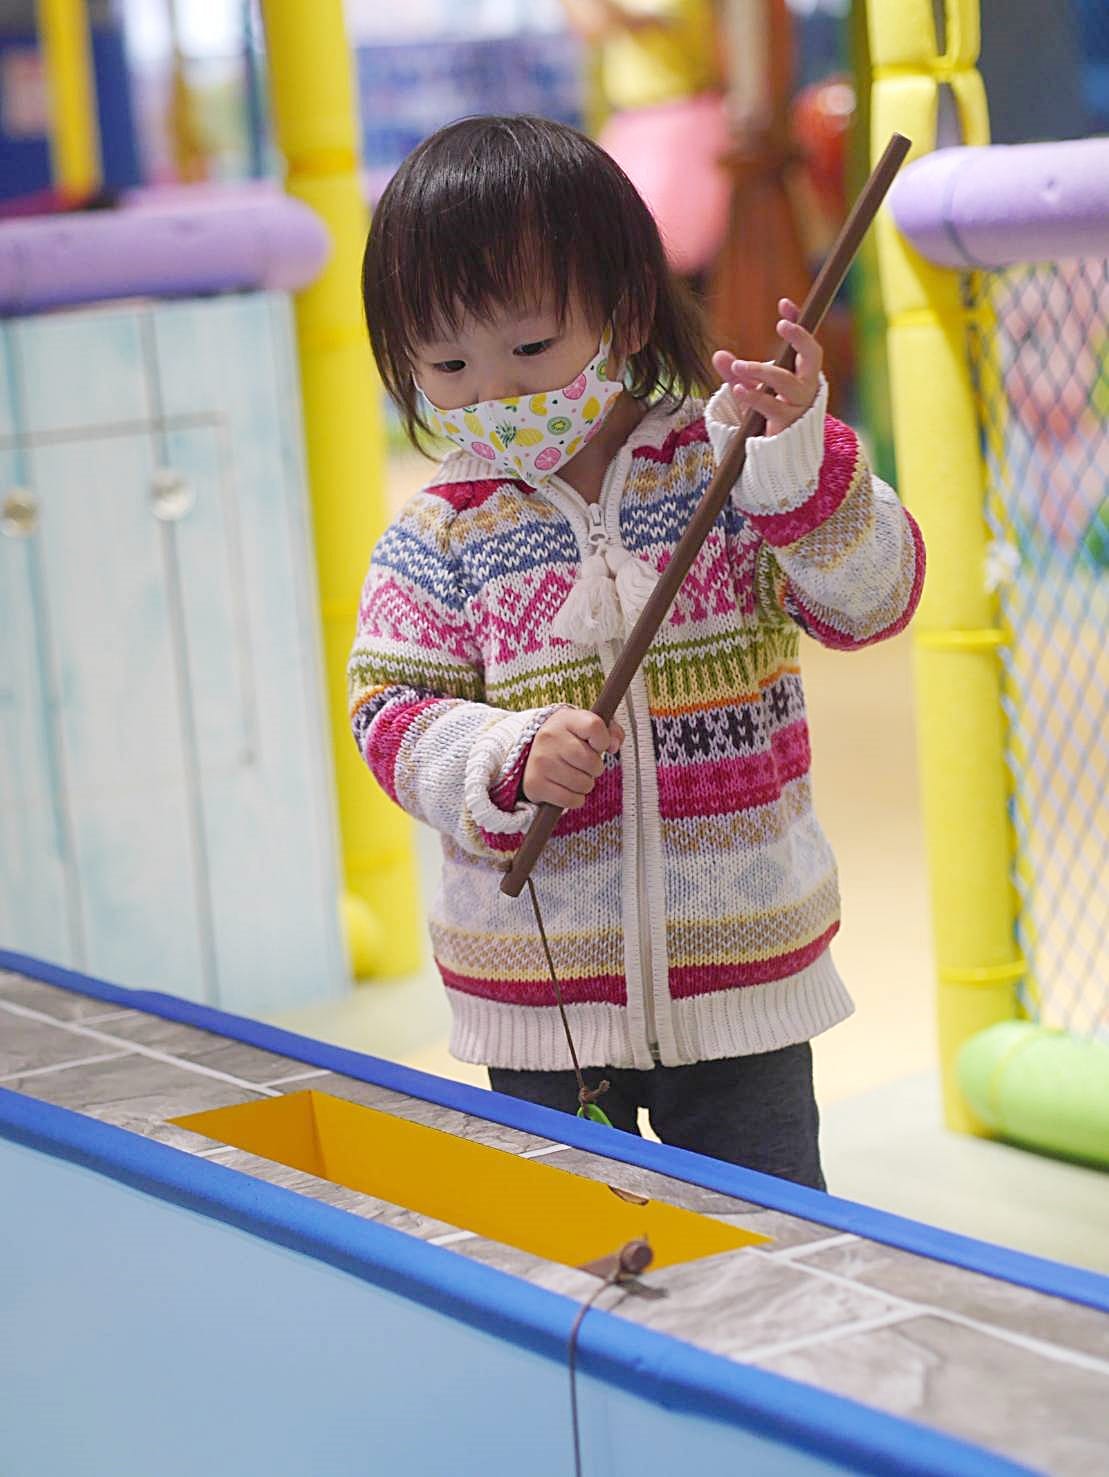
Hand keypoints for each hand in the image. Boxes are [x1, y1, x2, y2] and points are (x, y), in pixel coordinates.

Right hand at [523, 708, 624, 809]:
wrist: (533, 754)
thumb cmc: (569, 740)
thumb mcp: (587, 728)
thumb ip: (610, 732)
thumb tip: (614, 746)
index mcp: (565, 719)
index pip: (594, 726)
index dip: (603, 740)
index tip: (597, 745)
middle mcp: (549, 737)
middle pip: (592, 761)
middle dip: (595, 768)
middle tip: (585, 765)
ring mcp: (540, 761)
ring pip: (583, 784)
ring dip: (585, 784)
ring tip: (575, 776)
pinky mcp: (535, 784)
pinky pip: (570, 800)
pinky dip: (574, 798)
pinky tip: (567, 788)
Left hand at [712, 299, 822, 437]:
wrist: (779, 450)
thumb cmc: (768, 411)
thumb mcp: (750, 387)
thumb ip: (736, 372)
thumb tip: (718, 354)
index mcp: (801, 370)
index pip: (805, 341)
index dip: (799, 321)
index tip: (784, 303)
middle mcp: (806, 384)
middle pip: (812, 355)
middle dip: (800, 338)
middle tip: (781, 326)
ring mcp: (799, 403)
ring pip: (785, 382)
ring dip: (760, 371)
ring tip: (738, 367)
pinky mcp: (787, 422)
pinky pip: (771, 407)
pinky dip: (754, 397)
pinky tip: (738, 390)